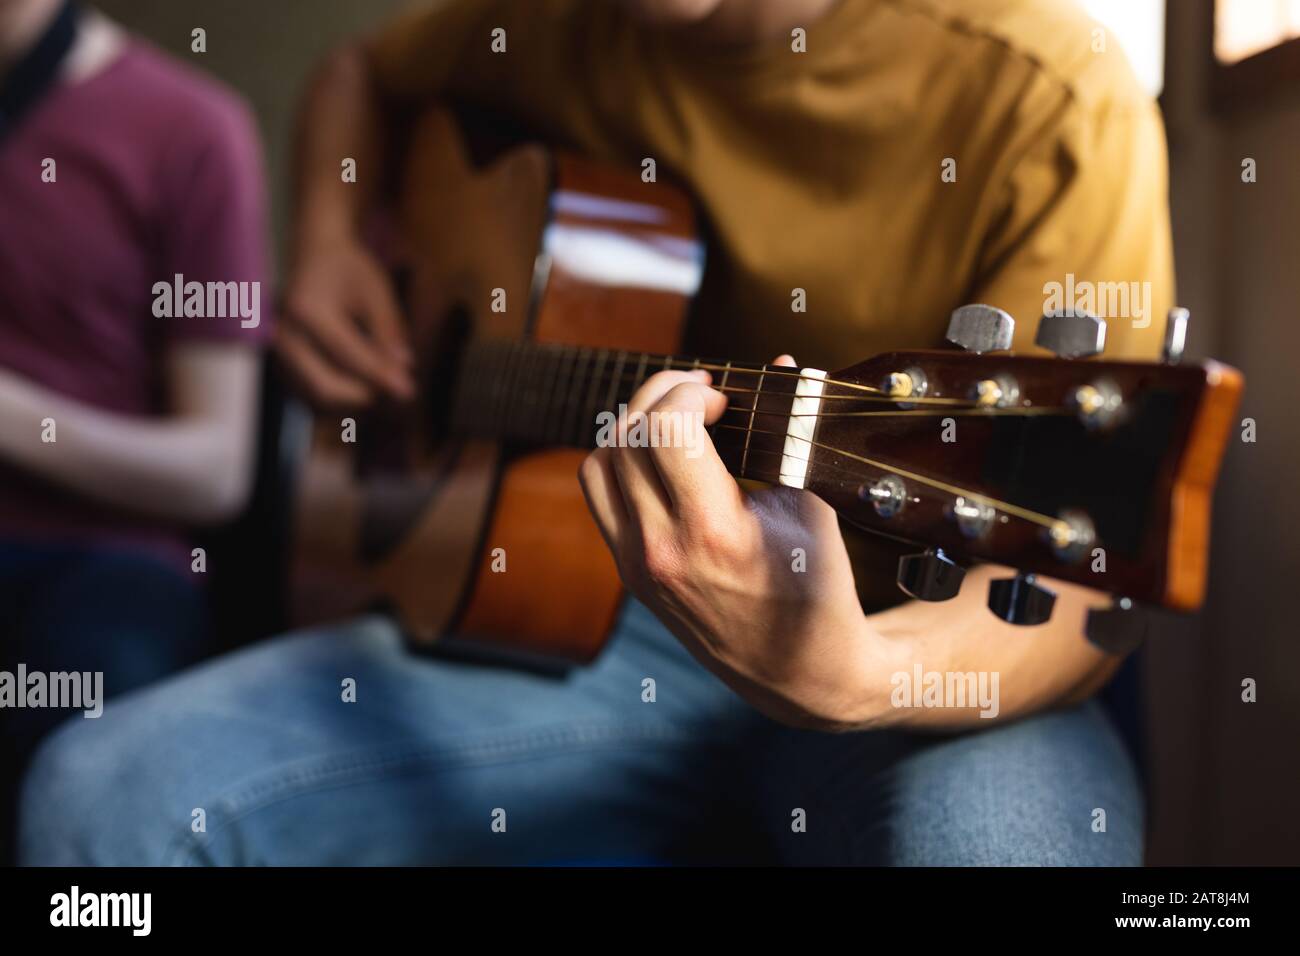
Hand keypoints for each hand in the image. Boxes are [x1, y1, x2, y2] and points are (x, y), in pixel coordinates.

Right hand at [277, 235, 415, 406]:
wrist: (315, 253)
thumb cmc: (349, 268)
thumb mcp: (376, 292)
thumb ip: (388, 330)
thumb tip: (404, 368)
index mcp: (307, 310)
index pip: (347, 355)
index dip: (380, 375)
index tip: (408, 390)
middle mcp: (285, 332)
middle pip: (324, 385)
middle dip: (364, 392)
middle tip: (395, 385)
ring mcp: (277, 347)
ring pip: (316, 392)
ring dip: (352, 395)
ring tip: (381, 376)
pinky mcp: (280, 356)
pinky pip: (310, 387)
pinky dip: (338, 390)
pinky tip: (361, 377)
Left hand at [578, 357, 887, 729]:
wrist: (798, 670)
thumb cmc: (817, 587)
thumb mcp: (812, 505)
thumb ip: (790, 430)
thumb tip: (779, 363)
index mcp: (713, 532)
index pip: (664, 428)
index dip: (689, 391)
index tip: (723, 395)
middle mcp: (662, 550)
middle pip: (626, 437)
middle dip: (662, 395)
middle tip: (701, 392)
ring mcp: (637, 566)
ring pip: (598, 465)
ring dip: (633, 426)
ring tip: (677, 417)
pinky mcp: (628, 573)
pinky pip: (601, 498)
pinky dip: (622, 462)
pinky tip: (663, 456)